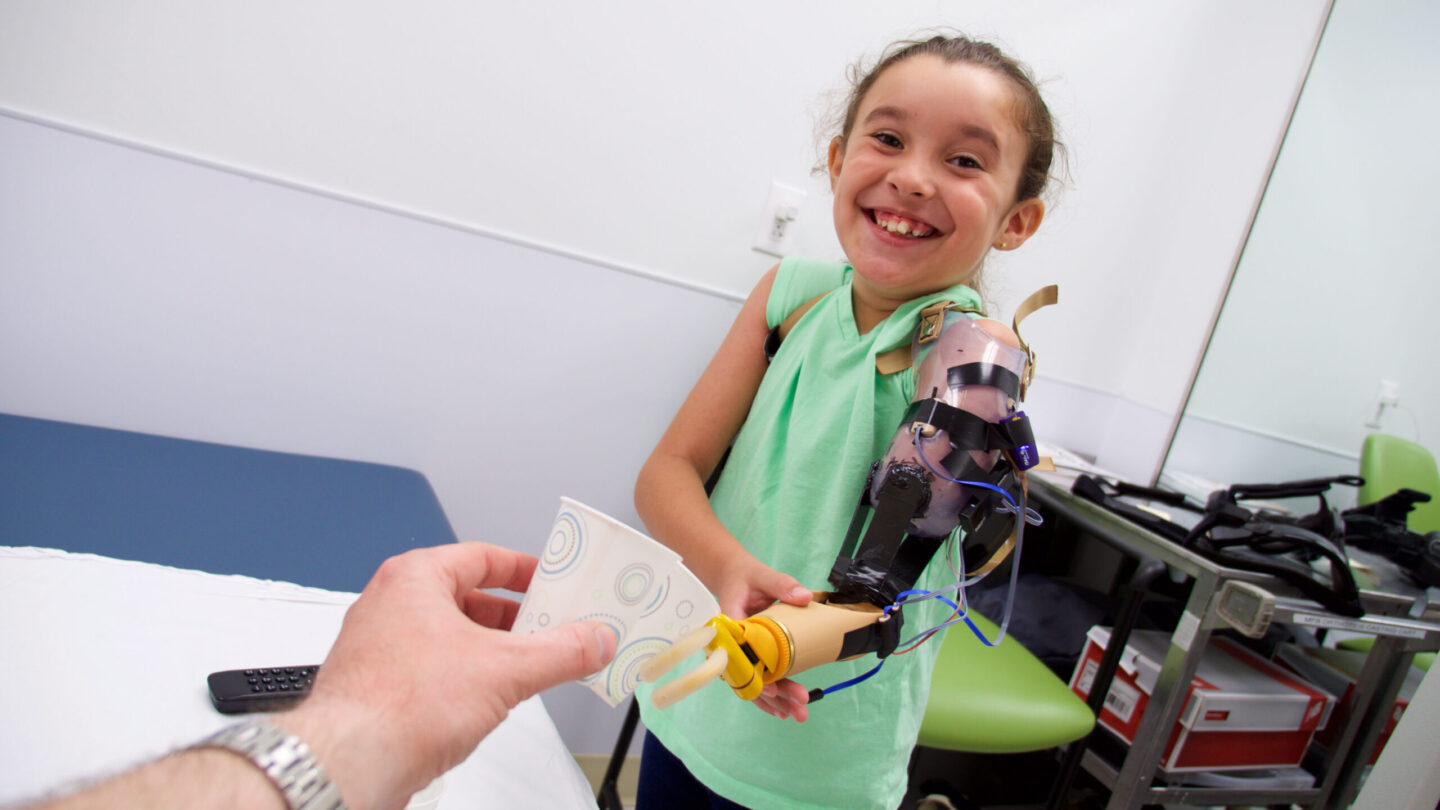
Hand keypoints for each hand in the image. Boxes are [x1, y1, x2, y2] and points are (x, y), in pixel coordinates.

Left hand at [277, 542, 616, 809]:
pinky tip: (486, 700)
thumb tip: (593, 641)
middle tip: (549, 630)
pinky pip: (431, 667)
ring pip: (448, 636)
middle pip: (467, 597)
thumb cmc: (396, 705)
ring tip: (526, 668)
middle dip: (514, 617)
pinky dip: (463, 676)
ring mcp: (380, 645)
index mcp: (415, 578)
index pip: (482, 557)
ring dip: (490, 650)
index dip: (524, 570)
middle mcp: (391, 604)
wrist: (348, 761)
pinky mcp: (377, 684)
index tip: (551, 583)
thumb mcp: (505, 671)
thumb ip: (560, 652)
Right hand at [709, 556, 813, 722]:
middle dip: (774, 694)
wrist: (734, 578)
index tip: (772, 687)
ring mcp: (738, 654)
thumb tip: (804, 597)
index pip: (739, 654)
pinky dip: (769, 696)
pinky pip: (755, 680)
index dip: (754, 674)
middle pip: (748, 676)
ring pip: (752, 684)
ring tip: (798, 714)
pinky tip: (784, 710)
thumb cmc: (746, 577)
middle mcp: (730, 645)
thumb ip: (782, 584)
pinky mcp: (747, 657)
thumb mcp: (763, 575)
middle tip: (800, 703)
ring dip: (774, 701)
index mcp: (728, 624)